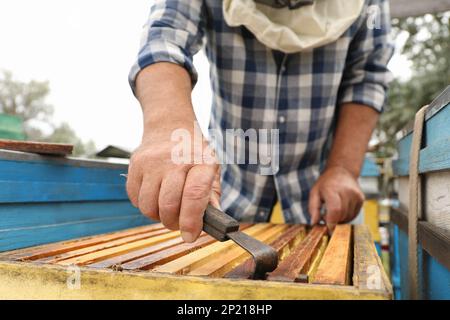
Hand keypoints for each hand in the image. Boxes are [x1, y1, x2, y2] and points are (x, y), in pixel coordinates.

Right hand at [126, 125, 220, 242]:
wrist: (169, 126)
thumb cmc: (194, 153)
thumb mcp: (211, 168)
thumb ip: (212, 196)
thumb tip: (215, 221)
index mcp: (201, 161)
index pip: (194, 195)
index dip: (191, 221)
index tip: (190, 236)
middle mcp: (175, 160)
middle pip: (169, 205)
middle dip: (173, 223)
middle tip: (179, 223)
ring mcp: (152, 162)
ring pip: (149, 207)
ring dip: (158, 216)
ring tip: (167, 208)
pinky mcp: (135, 165)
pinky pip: (135, 199)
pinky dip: (145, 205)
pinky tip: (155, 195)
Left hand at [308, 166, 364, 229]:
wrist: (342, 171)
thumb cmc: (325, 183)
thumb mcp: (314, 193)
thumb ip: (313, 209)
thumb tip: (314, 223)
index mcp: (332, 189)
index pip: (335, 210)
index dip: (331, 222)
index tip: (326, 229)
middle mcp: (347, 192)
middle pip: (341, 215)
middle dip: (333, 222)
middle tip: (326, 218)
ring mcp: (356, 195)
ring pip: (348, 217)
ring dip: (339, 220)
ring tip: (332, 212)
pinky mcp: (361, 199)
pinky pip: (353, 215)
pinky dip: (346, 217)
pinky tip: (340, 210)